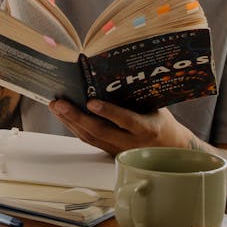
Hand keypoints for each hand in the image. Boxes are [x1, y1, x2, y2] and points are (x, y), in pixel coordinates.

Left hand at [49, 97, 188, 155]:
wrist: (170, 148)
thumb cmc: (160, 120)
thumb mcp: (155, 107)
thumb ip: (136, 97)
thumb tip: (112, 74)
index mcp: (146, 128)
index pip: (126, 120)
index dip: (108, 112)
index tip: (91, 102)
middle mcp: (131, 142)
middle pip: (100, 132)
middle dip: (77, 117)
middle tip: (60, 103)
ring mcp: (119, 150)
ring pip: (91, 138)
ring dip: (70, 121)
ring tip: (56, 106)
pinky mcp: (111, 152)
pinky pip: (90, 140)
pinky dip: (75, 127)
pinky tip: (64, 116)